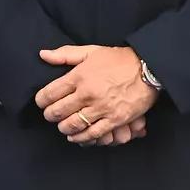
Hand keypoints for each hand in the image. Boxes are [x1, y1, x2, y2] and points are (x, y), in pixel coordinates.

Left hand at [35, 45, 156, 143]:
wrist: (149, 68)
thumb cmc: (119, 59)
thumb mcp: (92, 51)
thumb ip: (66, 54)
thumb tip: (43, 55)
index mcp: (79, 76)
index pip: (49, 94)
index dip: (41, 100)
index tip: (42, 102)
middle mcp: (88, 94)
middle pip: (57, 112)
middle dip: (50, 115)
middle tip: (51, 114)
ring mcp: (101, 108)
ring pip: (72, 125)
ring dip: (63, 127)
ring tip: (64, 124)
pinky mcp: (114, 120)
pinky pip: (92, 134)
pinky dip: (80, 137)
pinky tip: (76, 136)